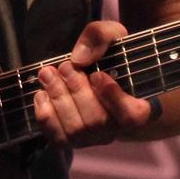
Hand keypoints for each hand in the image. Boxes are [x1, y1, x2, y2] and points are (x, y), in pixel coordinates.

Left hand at [32, 21, 155, 148]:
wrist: (97, 78)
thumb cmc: (111, 60)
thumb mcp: (113, 37)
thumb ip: (101, 37)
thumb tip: (79, 58)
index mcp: (138, 106)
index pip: (132, 115)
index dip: (114, 98)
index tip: (97, 75)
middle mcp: (117, 129)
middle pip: (97, 121)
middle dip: (76, 91)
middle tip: (64, 67)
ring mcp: (94, 139)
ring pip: (76, 130)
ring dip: (58, 99)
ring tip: (47, 74)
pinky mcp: (72, 142)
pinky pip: (58, 138)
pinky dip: (46, 116)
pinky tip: (41, 94)